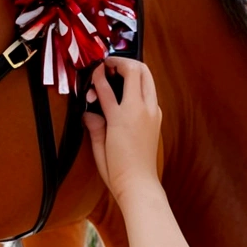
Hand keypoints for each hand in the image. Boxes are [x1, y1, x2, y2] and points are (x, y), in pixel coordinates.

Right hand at [84, 58, 161, 196]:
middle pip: (137, 69)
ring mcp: (152, 112)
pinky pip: (151, 92)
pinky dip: (140, 86)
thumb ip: (94, 125)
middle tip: (110, 65)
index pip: (107, 86)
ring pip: (148, 77)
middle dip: (123, 62)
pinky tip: (128, 94)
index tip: (94, 70)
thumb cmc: (117, 170)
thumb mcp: (98, 147)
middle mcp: (140, 110)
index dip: (98, 75)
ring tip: (120, 74)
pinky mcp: (157, 118)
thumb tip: (90, 113)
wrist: (139, 184)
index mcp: (122, 116)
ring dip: (135, 71)